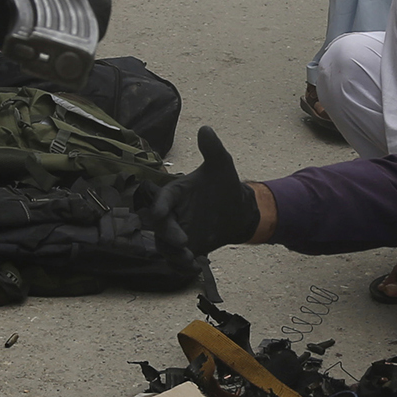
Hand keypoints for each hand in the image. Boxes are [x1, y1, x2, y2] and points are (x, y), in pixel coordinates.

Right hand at [153, 126, 267, 256]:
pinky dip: (182, 267)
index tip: (162, 213)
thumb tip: (206, 129)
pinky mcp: (185, 248)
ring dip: (173, 254)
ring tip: (189, 259)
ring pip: (165, 246)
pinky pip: (177, 261)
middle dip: (168, 234)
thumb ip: (212, 150)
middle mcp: (172, 213)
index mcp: (175, 193)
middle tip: (183, 241)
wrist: (236, 210)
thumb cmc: (224, 186)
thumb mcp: (222, 165)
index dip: (160, 206)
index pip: (162, 199)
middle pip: (161, 226)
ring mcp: (177, 232)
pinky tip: (195, 268)